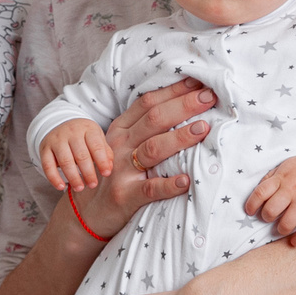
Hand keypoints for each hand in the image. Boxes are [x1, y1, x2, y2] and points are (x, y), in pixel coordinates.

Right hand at [38, 119, 114, 194]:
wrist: (59, 124)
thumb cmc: (83, 136)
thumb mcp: (96, 138)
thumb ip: (105, 152)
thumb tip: (109, 168)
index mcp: (88, 128)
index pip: (96, 146)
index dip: (102, 161)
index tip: (106, 174)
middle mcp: (71, 132)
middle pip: (81, 155)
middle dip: (88, 172)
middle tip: (93, 185)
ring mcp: (56, 140)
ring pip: (65, 161)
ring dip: (73, 177)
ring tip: (80, 188)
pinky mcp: (45, 148)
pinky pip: (47, 165)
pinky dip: (54, 178)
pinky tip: (61, 187)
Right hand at [66, 78, 216, 238]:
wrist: (86, 213)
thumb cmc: (113, 174)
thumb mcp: (122, 145)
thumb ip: (145, 127)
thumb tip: (184, 105)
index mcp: (121, 129)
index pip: (148, 103)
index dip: (174, 90)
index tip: (199, 82)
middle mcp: (120, 145)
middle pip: (154, 119)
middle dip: (183, 105)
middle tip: (209, 97)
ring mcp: (121, 171)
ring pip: (153, 149)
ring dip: (180, 137)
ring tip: (203, 128)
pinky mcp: (126, 196)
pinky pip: (150, 189)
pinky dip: (169, 185)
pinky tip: (186, 180)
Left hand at [244, 150, 295, 246]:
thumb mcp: (286, 166)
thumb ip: (271, 178)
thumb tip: (257, 194)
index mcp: (282, 178)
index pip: (260, 193)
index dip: (251, 205)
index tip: (249, 211)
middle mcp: (292, 191)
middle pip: (271, 211)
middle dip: (266, 217)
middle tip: (269, 217)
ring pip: (286, 224)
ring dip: (280, 229)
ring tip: (281, 227)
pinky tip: (293, 241)